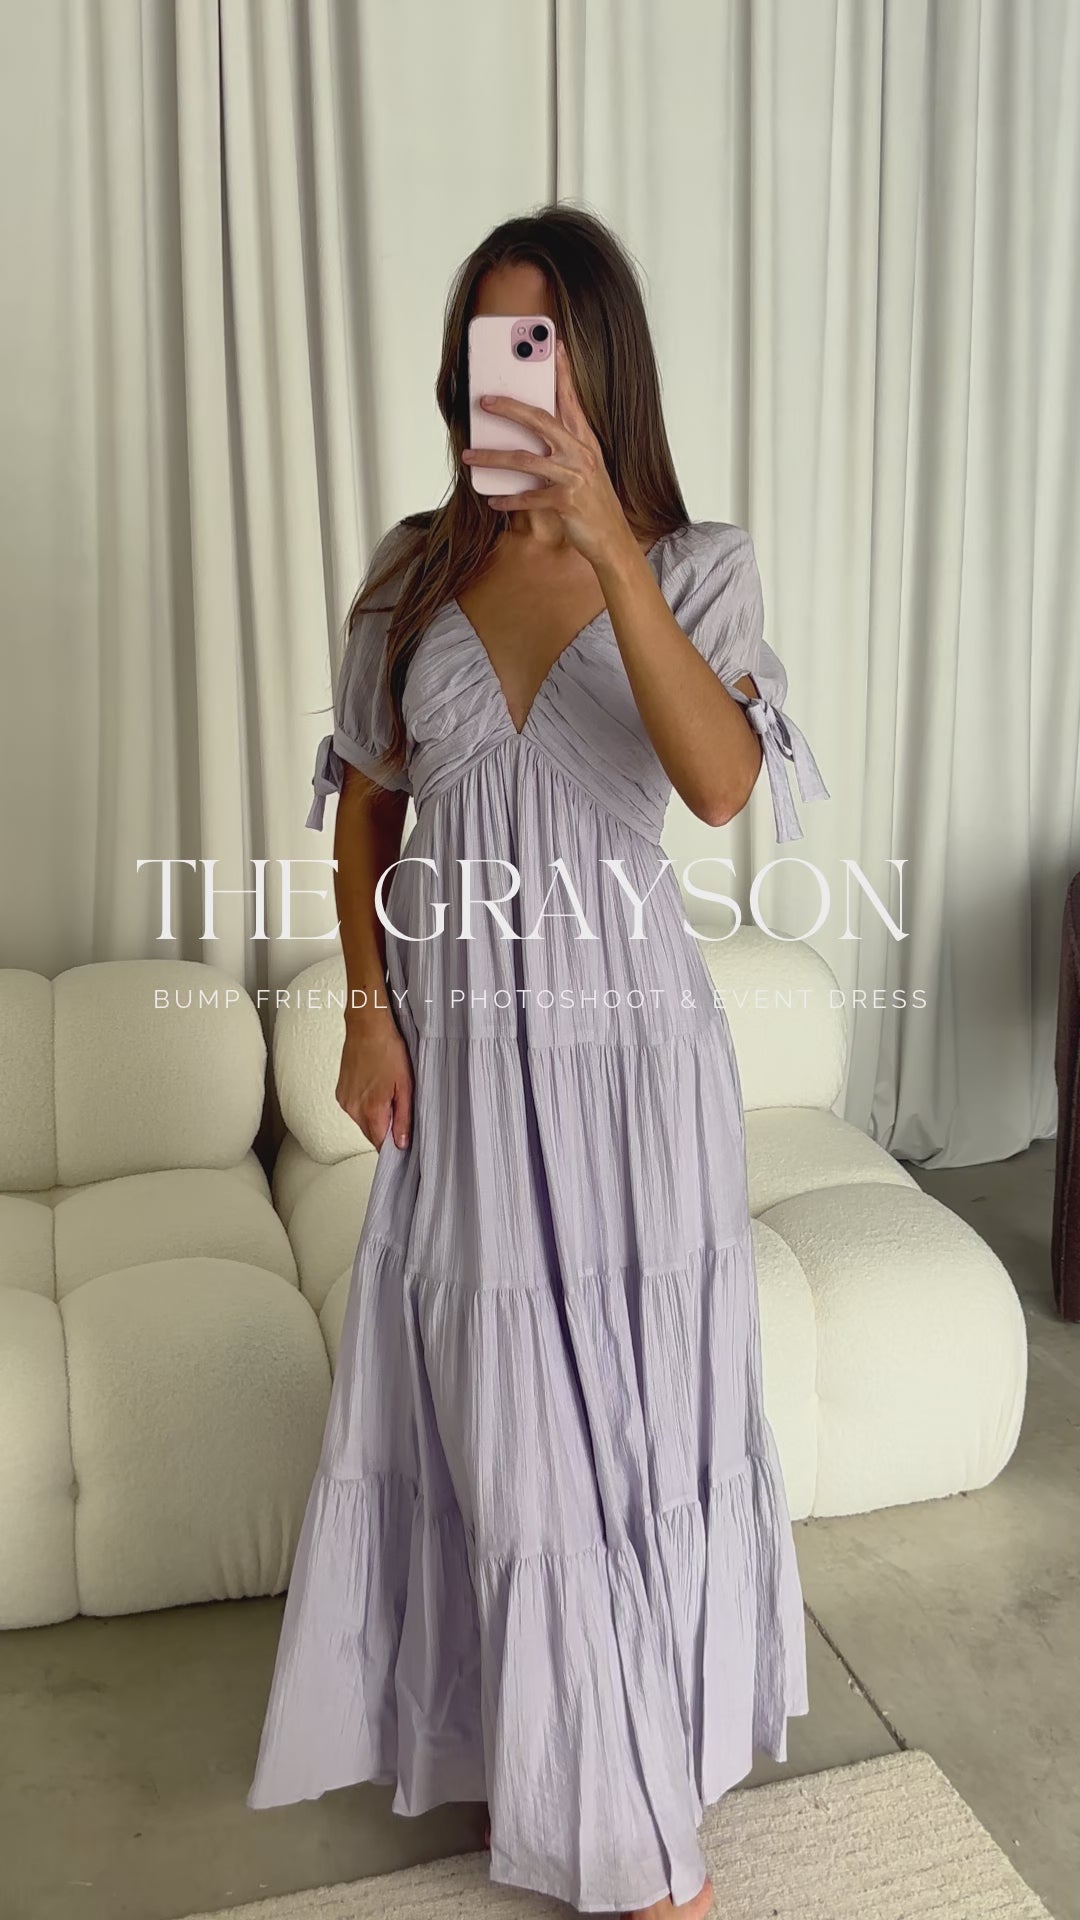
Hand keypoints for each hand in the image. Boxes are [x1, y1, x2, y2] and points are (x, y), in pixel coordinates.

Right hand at [336, 1016, 412, 1149]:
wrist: (367, 1028)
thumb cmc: (388, 1050)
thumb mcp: (405, 1086)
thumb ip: (403, 1118)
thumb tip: (402, 1143)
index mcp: (370, 1110)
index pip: (380, 1145)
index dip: (393, 1146)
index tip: (403, 1142)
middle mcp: (353, 1109)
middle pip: (371, 1134)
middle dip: (386, 1129)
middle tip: (399, 1110)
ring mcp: (344, 1101)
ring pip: (363, 1122)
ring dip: (375, 1117)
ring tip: (386, 1094)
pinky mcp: (340, 1093)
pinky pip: (355, 1110)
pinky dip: (365, 1106)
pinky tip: (374, 1088)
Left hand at [461, 339, 636, 571]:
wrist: (612, 539)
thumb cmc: (593, 502)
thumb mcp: (583, 468)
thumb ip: (563, 446)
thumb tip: (528, 430)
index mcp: (585, 441)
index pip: (571, 400)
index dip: (562, 372)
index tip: (553, 346)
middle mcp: (581, 454)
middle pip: (540, 421)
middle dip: (509, 408)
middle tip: (484, 401)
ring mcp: (575, 477)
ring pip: (525, 460)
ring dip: (492, 457)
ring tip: (469, 455)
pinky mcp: (566, 502)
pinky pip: (529, 497)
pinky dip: (508, 499)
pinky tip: (493, 499)